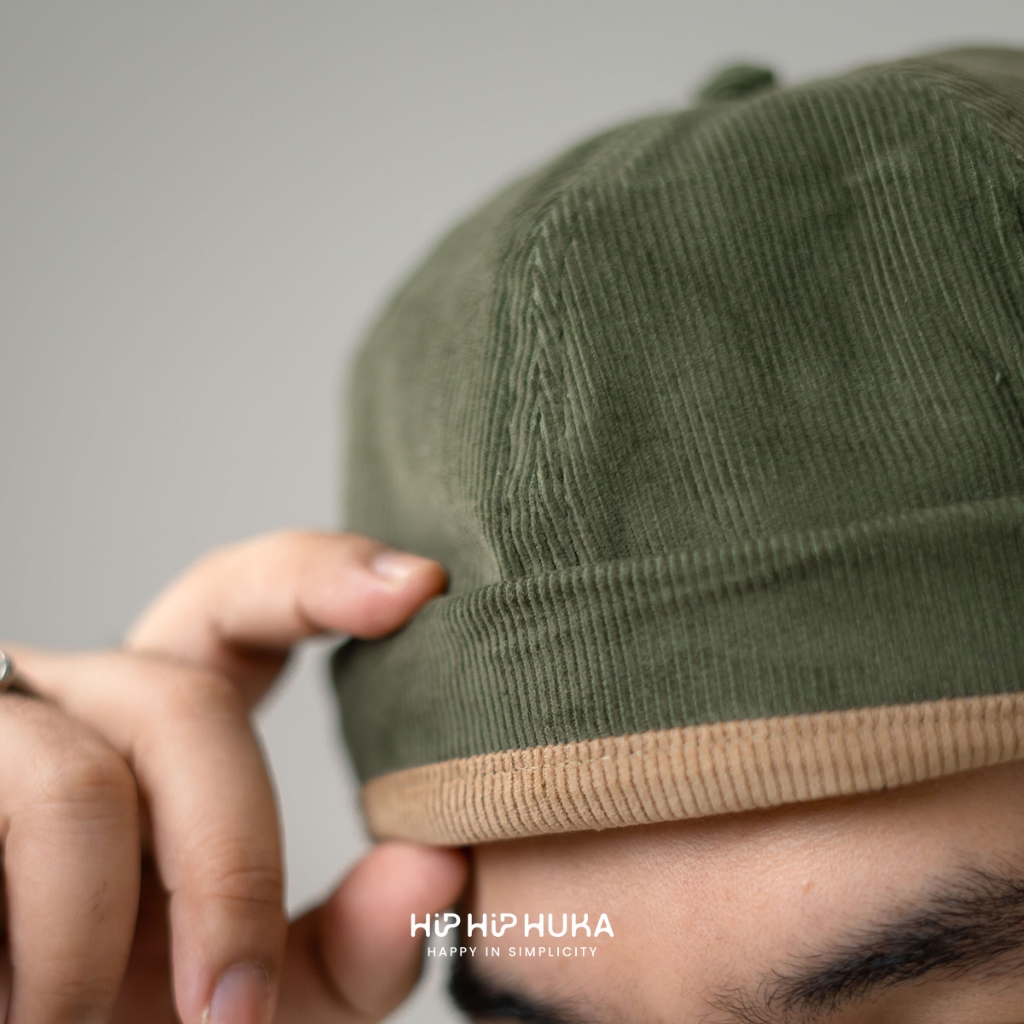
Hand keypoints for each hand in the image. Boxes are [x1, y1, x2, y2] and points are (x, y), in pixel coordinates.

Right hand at [2, 531, 466, 1023]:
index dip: (320, 575)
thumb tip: (443, 870)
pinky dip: (19, 950)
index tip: (418, 586)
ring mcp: (1, 729)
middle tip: (231, 1014)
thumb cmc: (123, 1011)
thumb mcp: (251, 989)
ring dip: (87, 944)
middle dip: (229, 864)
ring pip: (76, 784)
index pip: (238, 604)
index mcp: (166, 728)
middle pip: (187, 706)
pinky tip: (14, 1003)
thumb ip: (349, 943)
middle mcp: (84, 702)